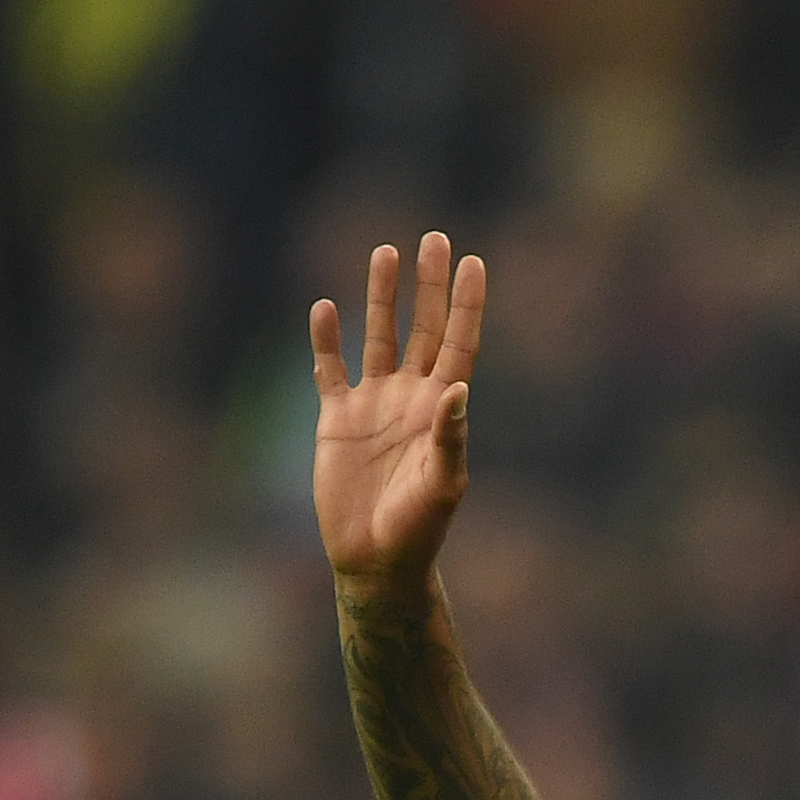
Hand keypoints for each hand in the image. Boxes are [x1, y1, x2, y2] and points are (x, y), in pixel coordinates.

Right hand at [312, 233, 485, 591]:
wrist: (374, 560)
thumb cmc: (419, 528)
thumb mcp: (443, 484)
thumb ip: (450, 436)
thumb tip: (458, 389)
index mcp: (442, 408)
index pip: (458, 343)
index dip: (466, 305)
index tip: (474, 262)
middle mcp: (410, 397)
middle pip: (422, 328)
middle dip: (428, 286)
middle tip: (434, 239)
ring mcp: (373, 405)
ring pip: (377, 336)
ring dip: (381, 297)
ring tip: (385, 252)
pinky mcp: (337, 420)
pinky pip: (330, 370)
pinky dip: (326, 341)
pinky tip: (325, 308)